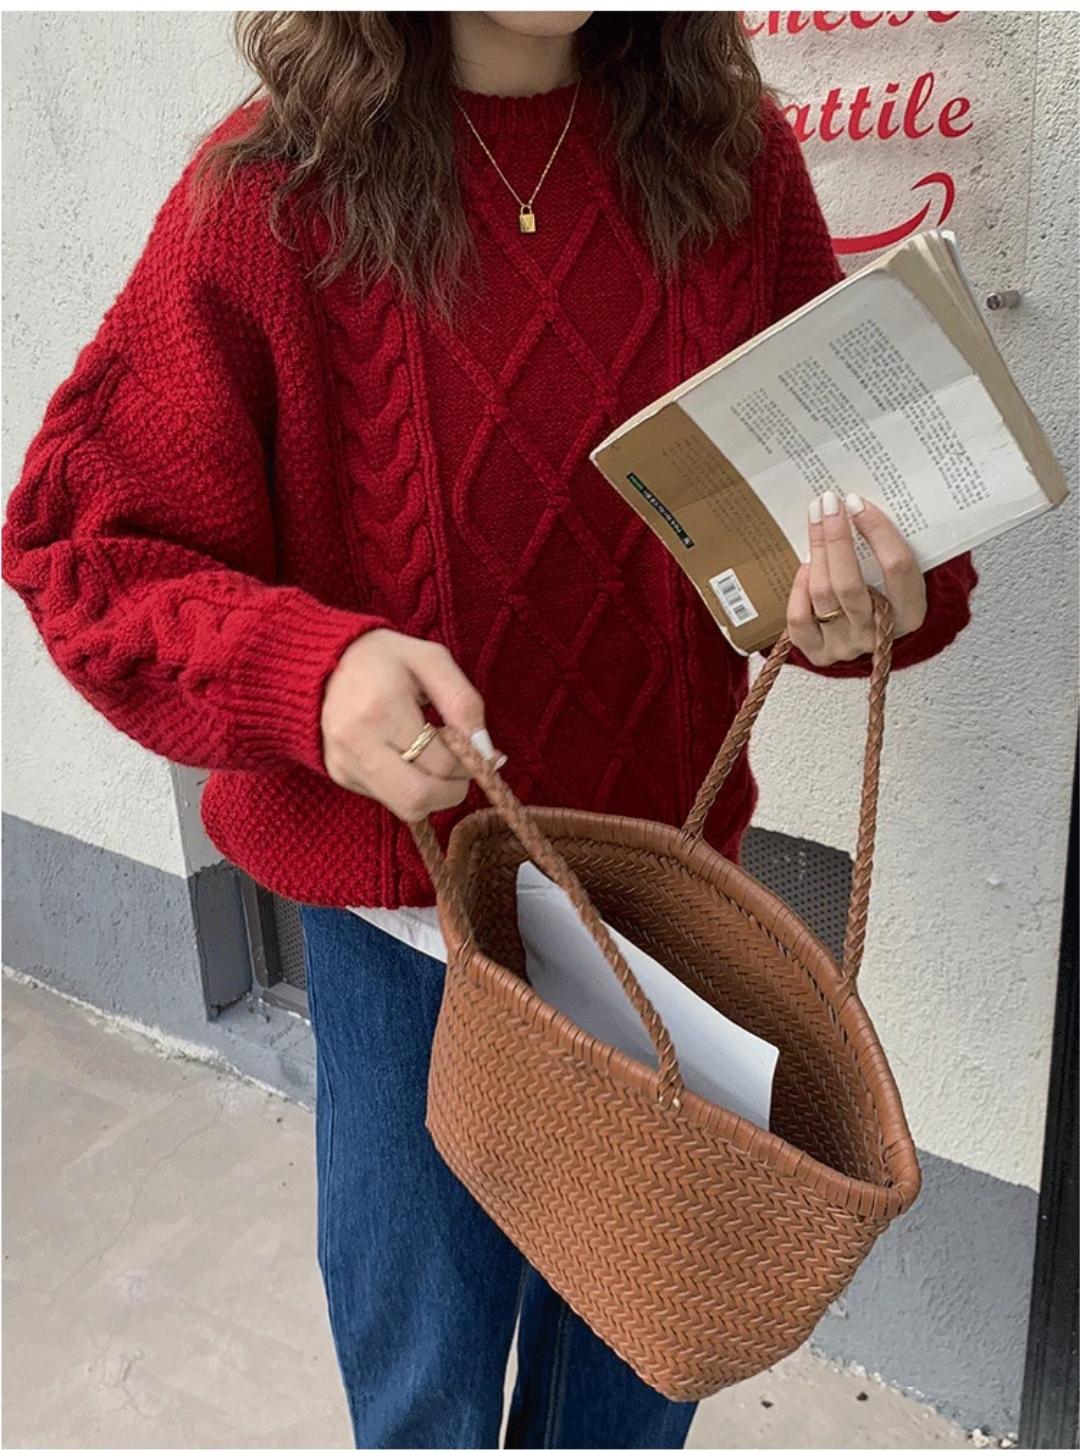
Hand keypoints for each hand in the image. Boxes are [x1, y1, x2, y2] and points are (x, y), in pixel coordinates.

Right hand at [321, 629, 491, 821]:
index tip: (475, 747)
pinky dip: (409, 786)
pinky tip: (406, 755)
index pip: (442, 762)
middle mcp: (357, 743)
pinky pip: (389, 799)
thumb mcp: (431, 660)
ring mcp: (344, 764)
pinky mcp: (340, 775)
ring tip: (433, 757)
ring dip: (433, 792)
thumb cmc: (384, 658)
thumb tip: (487, 752)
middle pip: (420, 798)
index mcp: (382, 708)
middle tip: (460, 766)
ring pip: (407, 808)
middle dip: (453, 790)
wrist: (323, 661)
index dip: (470, 762)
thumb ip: (464, 702)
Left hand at [786, 490, 926, 664]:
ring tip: (816, 521)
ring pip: (823, 595)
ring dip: (816, 552)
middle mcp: (877, 634)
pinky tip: (805, 567)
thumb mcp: (902, 571)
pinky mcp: (819, 653)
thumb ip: (890, 545)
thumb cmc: (891, 591)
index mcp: (911, 613)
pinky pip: (799, 621)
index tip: (857, 502)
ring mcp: (847, 646)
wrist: (878, 632)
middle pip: (850, 584)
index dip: (877, 531)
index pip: (897, 569)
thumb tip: (857, 503)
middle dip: (835, 537)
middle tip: (828, 502)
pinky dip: (798, 591)